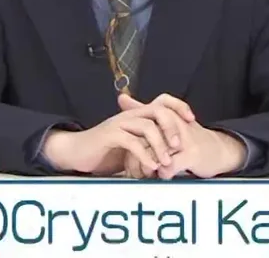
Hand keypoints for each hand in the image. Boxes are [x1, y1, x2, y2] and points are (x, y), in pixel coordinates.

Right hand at [43, 95, 188, 175]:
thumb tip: (172, 158)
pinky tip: (151, 167)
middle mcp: (129, 116)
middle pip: (158, 111)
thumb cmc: (104, 151)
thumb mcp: (131, 148)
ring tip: (166, 162)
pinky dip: (144, 155)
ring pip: (147, 127)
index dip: (179, 107)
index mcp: (136, 116)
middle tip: (180, 146)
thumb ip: (148, 148)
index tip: (192, 120)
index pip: (162, 101)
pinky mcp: (109, 135)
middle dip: (173, 127)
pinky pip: (132, 142)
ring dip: (160, 146)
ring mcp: (119, 124)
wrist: (76, 152)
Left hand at [117, 94, 244, 178]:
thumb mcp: (166, 120)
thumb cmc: (188, 136)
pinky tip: (160, 176)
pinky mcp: (192, 154)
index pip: (140, 122)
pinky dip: (162, 173)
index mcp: (166, 114)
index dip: (133, 139)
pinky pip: (169, 164)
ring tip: (141, 174)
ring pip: (155, 151)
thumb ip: (143, 110)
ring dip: (146, 166)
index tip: (129, 149)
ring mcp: (184, 139)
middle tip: (129, 166)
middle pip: (145, 137)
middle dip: (136, 155)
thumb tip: (121, 97)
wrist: (218, 150)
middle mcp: (174, 124)